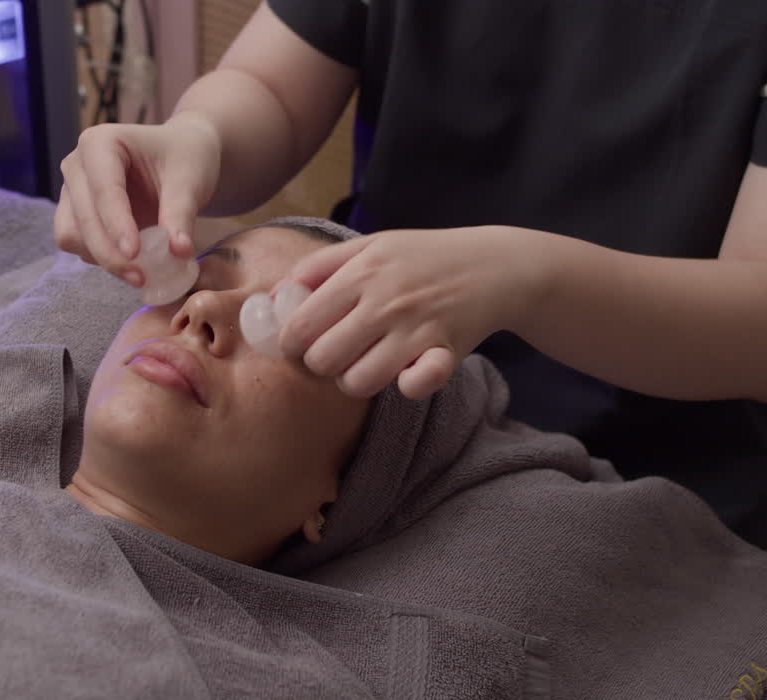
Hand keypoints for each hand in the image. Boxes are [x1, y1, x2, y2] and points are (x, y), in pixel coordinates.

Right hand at [54, 113, 221, 285]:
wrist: (180, 159)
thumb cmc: (185, 159)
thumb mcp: (190, 181)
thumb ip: (181, 215)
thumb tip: (179, 253)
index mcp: (100, 143)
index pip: (103, 190)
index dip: (116, 225)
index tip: (134, 255)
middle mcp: (77, 165)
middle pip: (81, 218)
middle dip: (108, 253)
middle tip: (141, 278)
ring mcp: (71, 191)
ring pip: (71, 236)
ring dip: (101, 259)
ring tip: (140, 271)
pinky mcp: (74, 215)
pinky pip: (78, 246)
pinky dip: (102, 259)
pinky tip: (133, 261)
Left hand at [278, 227, 540, 399]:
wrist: (494, 266)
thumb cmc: (422, 258)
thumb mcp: (370, 246)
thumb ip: (319, 266)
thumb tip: (271, 297)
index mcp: (361, 272)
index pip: (301, 324)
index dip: (291, 342)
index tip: (301, 343)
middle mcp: (385, 301)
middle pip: (323, 359)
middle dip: (321, 364)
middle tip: (336, 354)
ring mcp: (415, 329)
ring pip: (358, 381)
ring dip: (355, 380)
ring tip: (365, 365)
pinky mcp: (444, 353)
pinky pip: (413, 387)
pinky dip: (406, 386)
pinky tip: (405, 374)